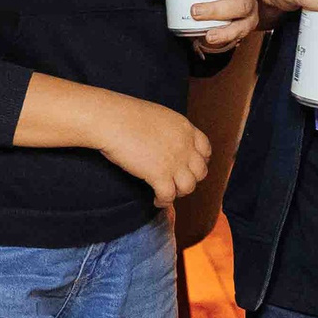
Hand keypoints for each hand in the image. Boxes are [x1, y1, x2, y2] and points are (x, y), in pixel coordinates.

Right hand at [95, 97, 211, 207]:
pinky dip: (163, 201)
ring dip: (179, 192)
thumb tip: (165, 144)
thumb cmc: (126, 115)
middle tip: (177, 182)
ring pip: (189, 187)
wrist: (112, 120)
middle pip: (201, 172)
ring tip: (167, 192)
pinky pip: (168, 196)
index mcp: (185, 128)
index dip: (200, 162)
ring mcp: (174, 161)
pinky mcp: (159, 175)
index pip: (205, 149)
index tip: (190, 167)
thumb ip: (169, 131)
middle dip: (191, 179)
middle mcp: (184, 145)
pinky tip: (156, 200)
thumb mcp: (159, 117)